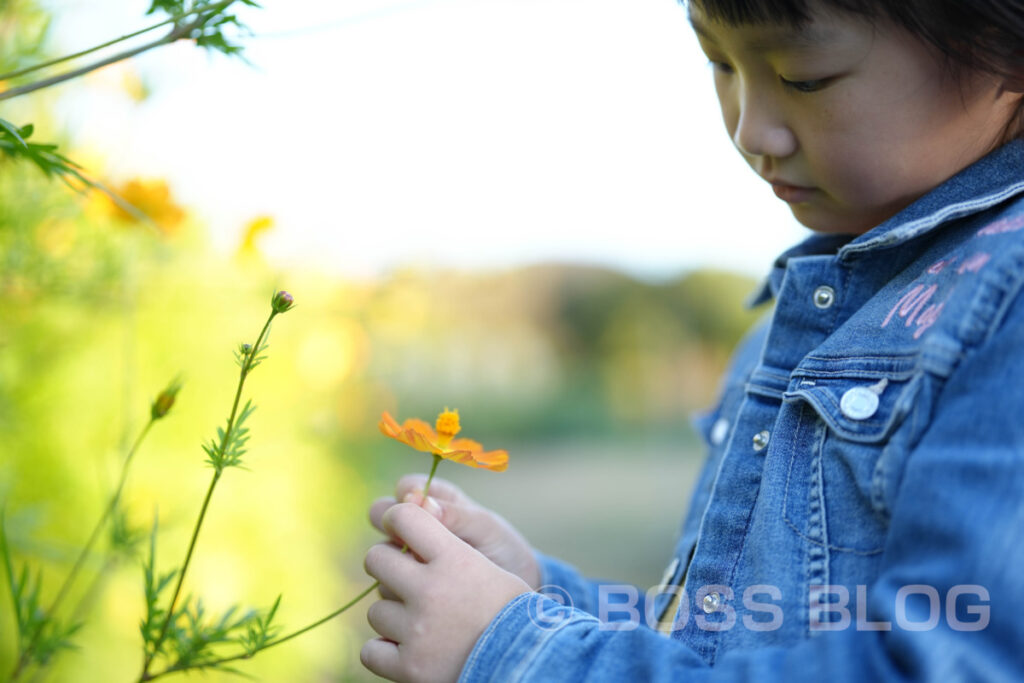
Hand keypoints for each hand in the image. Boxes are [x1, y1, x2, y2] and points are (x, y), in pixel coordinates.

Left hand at [361, 503, 530, 681]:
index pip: (402, 515)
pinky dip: (385, 651)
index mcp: (454, 558)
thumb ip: (451, 526)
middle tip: (407, 576)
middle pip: (376, 558)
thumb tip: (412, 499)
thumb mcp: (489, 556)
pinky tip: (409, 648)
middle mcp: (430, 591)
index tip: (404, 527)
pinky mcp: (409, 669)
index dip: (398, 518)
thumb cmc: (509, 602)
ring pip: (376, 609)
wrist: (528, 658)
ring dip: (393, 613)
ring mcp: (416, 632)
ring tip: (423, 620)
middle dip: (387, 563)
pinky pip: (370, 651)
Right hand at [369, 474, 541, 589]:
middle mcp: (413, 526)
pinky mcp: (400, 587)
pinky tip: (419, 596)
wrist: (508, 599)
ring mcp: (403, 556)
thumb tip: (423, 502)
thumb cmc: (500, 550)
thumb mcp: (486, 529)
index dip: (407, 496)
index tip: (421, 509)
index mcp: (436, 499)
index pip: (405, 487)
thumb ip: (456, 514)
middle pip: (380, 513)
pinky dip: (397, 586)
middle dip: (390, 524)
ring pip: (380, 551)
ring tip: (427, 574)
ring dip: (396, 560)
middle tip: (412, 541)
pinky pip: (384, 583)